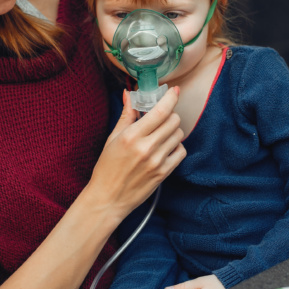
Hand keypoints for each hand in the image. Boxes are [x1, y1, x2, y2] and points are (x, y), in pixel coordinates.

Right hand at [87, 87, 185, 221]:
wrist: (108, 198)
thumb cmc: (107, 168)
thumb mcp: (112, 139)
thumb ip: (126, 116)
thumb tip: (129, 94)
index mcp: (131, 136)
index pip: (160, 111)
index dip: (171, 98)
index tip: (174, 90)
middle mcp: (146, 147)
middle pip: (173, 121)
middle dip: (169, 115)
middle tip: (160, 118)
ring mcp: (157, 161)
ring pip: (178, 134)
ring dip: (173, 130)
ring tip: (160, 135)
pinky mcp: (164, 173)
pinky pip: (181, 151)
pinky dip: (176, 146)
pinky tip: (165, 148)